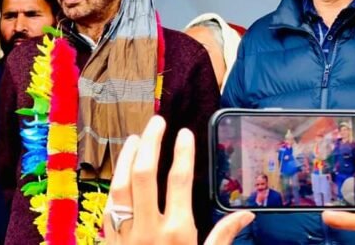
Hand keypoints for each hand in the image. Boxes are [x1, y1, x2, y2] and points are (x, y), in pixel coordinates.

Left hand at [104, 116, 254, 243]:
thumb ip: (223, 238)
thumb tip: (245, 215)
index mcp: (178, 233)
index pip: (180, 181)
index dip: (182, 153)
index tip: (184, 133)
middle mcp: (150, 229)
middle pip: (146, 174)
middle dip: (151, 143)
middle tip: (157, 122)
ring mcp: (126, 234)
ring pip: (121, 184)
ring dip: (127, 158)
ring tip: (135, 138)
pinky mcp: (110, 240)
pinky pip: (109, 205)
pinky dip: (114, 183)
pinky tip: (120, 170)